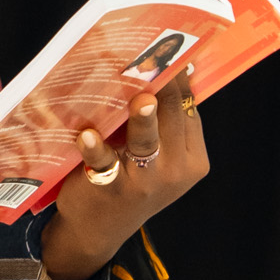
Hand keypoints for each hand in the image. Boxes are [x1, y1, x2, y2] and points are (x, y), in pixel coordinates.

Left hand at [39, 67, 208, 279]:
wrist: (99, 229)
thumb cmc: (131, 179)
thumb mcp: (159, 157)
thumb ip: (164, 123)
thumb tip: (168, 67)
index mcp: (192, 159)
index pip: (188, 109)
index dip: (177, 78)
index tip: (168, 50)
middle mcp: (174, 170)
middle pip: (170, 118)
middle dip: (163, 87)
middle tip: (153, 58)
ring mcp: (144, 182)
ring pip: (147, 142)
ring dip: (143, 119)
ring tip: (141, 99)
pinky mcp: (111, 189)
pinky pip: (105, 165)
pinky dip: (95, 148)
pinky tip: (87, 135)